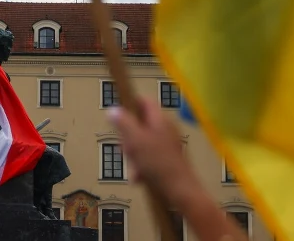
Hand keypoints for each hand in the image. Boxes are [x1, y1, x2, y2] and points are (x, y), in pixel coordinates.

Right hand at [109, 99, 238, 240]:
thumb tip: (112, 109)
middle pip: (140, 124)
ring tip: (132, 168)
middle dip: (128, 137)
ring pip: (142, 143)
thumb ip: (123, 123)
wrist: (181, 191)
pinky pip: (149, 157)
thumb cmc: (158, 163)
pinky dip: (142, 166)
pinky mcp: (168, 160)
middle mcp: (165, 129)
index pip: (144, 101)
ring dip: (133, 155)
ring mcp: (168, 145)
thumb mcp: (135, 140)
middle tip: (124, 147)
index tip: (117, 115)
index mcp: (160, 119)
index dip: (129, 104)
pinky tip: (138, 177)